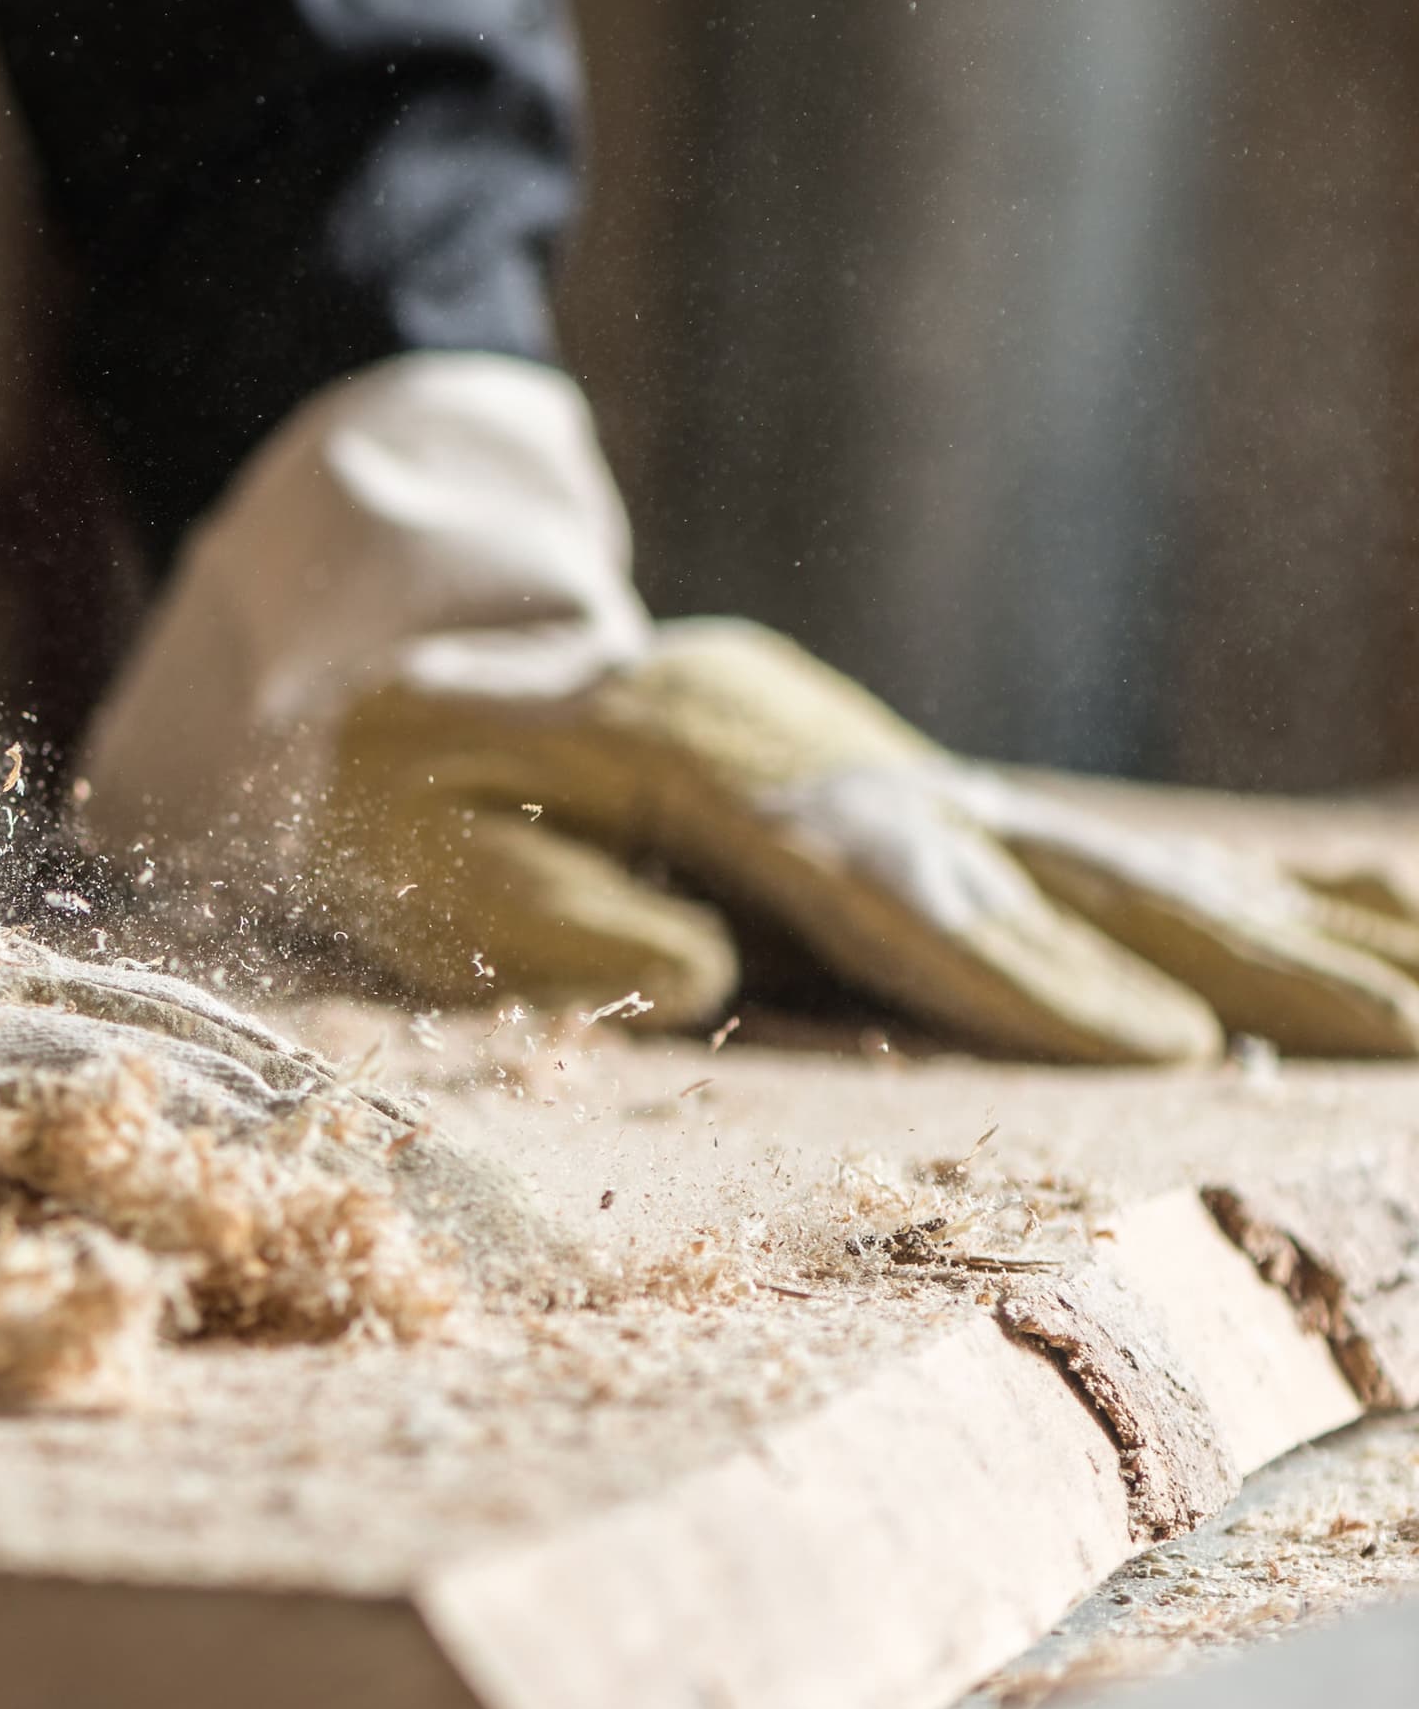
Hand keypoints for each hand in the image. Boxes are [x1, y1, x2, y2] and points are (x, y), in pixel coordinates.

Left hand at [327, 617, 1418, 1061]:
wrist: (418, 660)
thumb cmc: (390, 776)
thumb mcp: (399, 829)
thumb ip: (532, 907)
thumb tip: (689, 974)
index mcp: (702, 768)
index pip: (882, 883)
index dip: (1021, 970)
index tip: (1162, 1048)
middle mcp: (828, 763)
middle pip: (1040, 868)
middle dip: (1221, 954)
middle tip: (1393, 1027)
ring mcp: (886, 777)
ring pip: (1096, 860)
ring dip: (1270, 927)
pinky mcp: (914, 808)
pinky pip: (1083, 858)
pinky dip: (1230, 890)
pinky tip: (1371, 916)